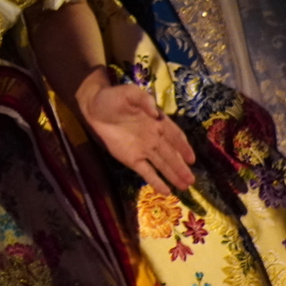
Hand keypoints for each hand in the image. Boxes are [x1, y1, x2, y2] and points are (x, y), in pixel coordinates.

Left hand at [78, 77, 196, 195]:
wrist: (93, 106)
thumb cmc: (113, 97)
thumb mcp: (130, 93)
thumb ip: (144, 100)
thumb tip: (156, 112)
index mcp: (157, 122)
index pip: (174, 136)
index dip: (184, 147)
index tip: (192, 158)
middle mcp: (154, 138)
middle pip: (171, 154)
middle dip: (181, 167)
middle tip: (192, 180)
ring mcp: (143, 150)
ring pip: (162, 165)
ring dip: (173, 176)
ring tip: (185, 187)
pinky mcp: (131, 158)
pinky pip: (146, 171)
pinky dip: (156, 181)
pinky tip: (166, 191)